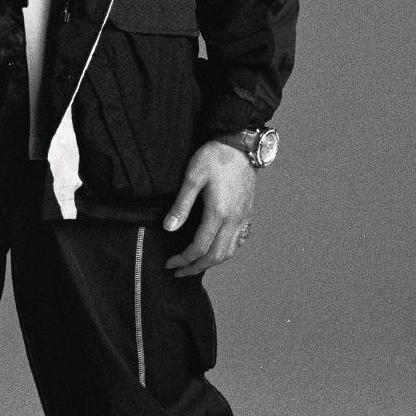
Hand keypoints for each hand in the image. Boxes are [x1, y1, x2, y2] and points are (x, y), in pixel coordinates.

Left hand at [162, 139, 256, 276]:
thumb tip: (169, 228)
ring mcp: (243, 217)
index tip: (170, 263)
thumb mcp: (192, 177)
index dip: (183, 259)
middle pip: (216, 256)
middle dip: (196, 268)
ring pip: (229, 252)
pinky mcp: (247, 213)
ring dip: (211, 263)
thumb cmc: (215, 156)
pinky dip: (226, 252)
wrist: (241, 144)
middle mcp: (234, 219)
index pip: (200, 248)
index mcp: (218, 213)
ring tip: (194, 265)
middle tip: (179, 272)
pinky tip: (216, 251)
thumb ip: (181, 205)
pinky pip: (239, 241)